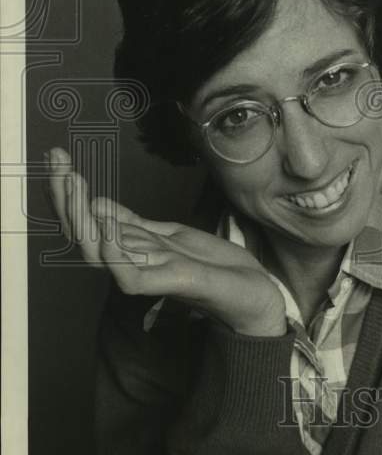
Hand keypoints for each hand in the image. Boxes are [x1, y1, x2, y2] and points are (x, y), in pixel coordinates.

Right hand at [45, 147, 285, 336]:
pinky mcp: (171, 284)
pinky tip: (105, 230)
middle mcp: (133, 261)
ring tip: (74, 184)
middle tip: (57, 162)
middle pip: (84, 234)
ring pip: (99, 251)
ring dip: (82, 218)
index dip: (68, 195)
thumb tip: (96, 203)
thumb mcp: (168, 234)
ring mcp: (151, 272)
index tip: (58, 160)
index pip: (87, 222)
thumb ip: (132, 224)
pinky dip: (115, 254)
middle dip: (66, 198)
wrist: (252, 293)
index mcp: (131, 249)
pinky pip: (130, 277)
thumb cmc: (212, 266)